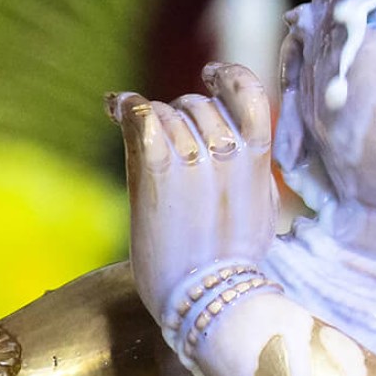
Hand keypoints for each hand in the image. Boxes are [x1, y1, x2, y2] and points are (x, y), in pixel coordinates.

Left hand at [112, 63, 276, 329]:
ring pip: (167, 111)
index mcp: (258, 157)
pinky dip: (125, 106)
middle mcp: (228, 150)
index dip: (228, 76)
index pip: (249, 92)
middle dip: (181, 117)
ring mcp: (194, 157)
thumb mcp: (260, 206)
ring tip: (143, 143)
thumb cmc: (233, 265)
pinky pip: (141, 115)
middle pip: (198, 105)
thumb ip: (252, 167)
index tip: (211, 74)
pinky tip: (115, 106)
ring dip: (153, 123)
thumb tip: (239, 141)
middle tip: (168, 143)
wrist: (211, 300)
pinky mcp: (158, 169)